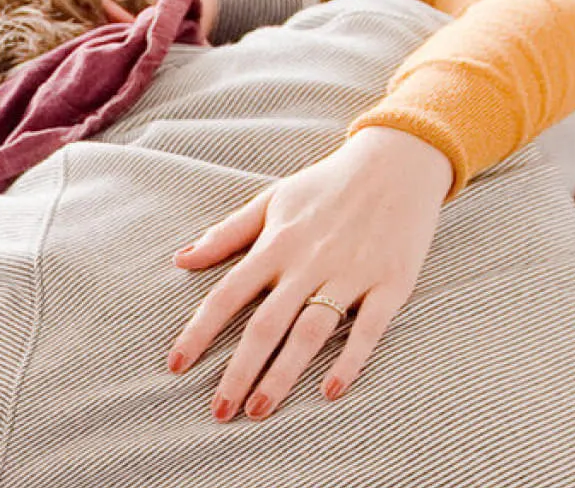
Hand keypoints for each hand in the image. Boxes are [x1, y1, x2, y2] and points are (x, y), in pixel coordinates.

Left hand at [166, 126, 450, 420]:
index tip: (176, 366)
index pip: (227, 294)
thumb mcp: (272, 200)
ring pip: (311, 332)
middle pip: (265, 324)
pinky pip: (368, 328)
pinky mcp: (391, 283)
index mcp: (276, 243)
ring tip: (260, 410)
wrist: (398, 162)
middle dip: (239, 371)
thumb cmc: (327, 185)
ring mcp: (351, 274)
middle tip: (220, 412)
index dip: (199, 331)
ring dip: (283, 374)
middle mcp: (309, 262)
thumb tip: (180, 260)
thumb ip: (227, 234)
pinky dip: (350, 360)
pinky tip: (329, 391)